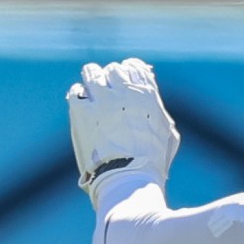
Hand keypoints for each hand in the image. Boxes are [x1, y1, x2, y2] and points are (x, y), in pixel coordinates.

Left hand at [67, 59, 179, 193]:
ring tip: (90, 91)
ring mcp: (102, 100)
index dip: (127, 70)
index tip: (122, 78)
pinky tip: (80, 104)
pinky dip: (77, 95)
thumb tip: (154, 106)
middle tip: (105, 90)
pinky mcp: (83, 112)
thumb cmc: (151, 162)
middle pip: (113, 70)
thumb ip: (158, 115)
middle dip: (109, 78)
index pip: (134, 68)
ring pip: (92, 74)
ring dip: (91, 81)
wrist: (128, 175)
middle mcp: (125, 91)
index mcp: (147, 94)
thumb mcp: (167, 134)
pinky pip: (76, 92)